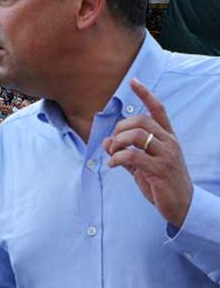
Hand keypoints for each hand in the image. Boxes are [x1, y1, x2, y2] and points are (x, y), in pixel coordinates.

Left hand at [103, 79, 192, 227]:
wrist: (183, 206)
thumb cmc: (161, 183)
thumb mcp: (141, 166)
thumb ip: (125, 152)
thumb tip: (105, 142)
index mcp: (167, 138)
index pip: (158, 110)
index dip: (145, 94)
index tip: (133, 81)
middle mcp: (169, 143)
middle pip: (141, 121)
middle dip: (120, 128)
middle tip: (113, 143)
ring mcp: (167, 155)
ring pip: (137, 135)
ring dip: (118, 142)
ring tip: (112, 154)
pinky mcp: (160, 169)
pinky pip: (132, 155)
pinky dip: (117, 158)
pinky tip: (112, 164)